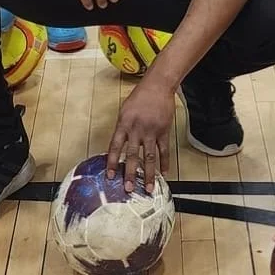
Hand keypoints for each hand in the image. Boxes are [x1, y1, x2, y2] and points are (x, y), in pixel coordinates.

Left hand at [106, 76, 174, 191]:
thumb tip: (119, 145)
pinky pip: (164, 150)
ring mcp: (151, 131)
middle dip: (130, 173)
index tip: (110, 176)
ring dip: (149, 174)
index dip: (112, 162)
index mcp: (124, 124)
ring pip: (149, 156)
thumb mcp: (124, 110)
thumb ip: (122, 128)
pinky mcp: (164, 131)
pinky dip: (165, 163)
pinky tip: (165, 173)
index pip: (115, 146)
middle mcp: (136, 129)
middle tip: (129, 189)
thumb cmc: (139, 96)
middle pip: (132, 155)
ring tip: (150, 189)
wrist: (158, 86)